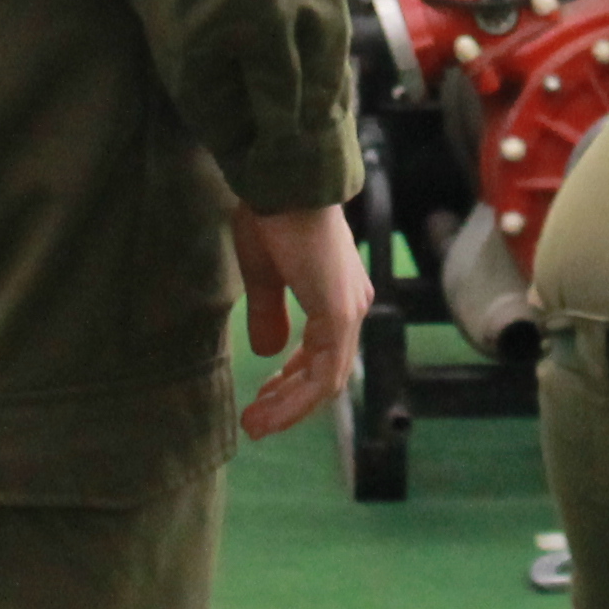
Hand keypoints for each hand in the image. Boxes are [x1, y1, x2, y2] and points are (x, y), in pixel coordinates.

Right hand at [228, 203, 370, 437]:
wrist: (284, 182)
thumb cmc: (272, 216)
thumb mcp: (264, 273)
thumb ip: (270, 312)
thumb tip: (269, 353)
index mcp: (337, 294)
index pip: (322, 355)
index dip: (292, 382)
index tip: (260, 398)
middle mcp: (352, 305)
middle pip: (327, 374)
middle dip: (289, 402)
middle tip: (255, 422)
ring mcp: (349, 311)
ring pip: (327, 380)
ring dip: (289, 408)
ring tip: (255, 426)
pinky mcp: (339, 314)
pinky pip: (324, 374)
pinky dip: (295, 399)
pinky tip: (267, 410)